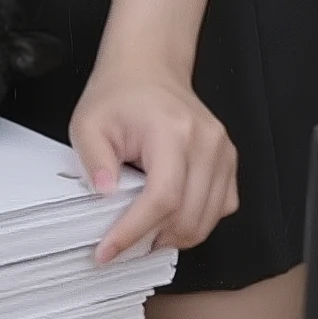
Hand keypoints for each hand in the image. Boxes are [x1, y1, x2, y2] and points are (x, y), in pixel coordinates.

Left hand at [69, 60, 237, 263]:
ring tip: (143, 233)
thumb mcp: (88, 124)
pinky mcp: (228, 161)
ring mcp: (223, 152)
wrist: (149, 67)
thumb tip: (105, 198)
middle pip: (188, 216)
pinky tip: (170, 217)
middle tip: (121, 245)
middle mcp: (206, 142)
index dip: (133, 231)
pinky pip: (221, 207)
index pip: (161, 198)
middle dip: (152, 239)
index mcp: (172, 131)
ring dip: (174, 236)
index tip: (107, 251)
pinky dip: (197, 221)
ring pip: (207, 219)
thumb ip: (94, 162)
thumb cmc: (120, 93)